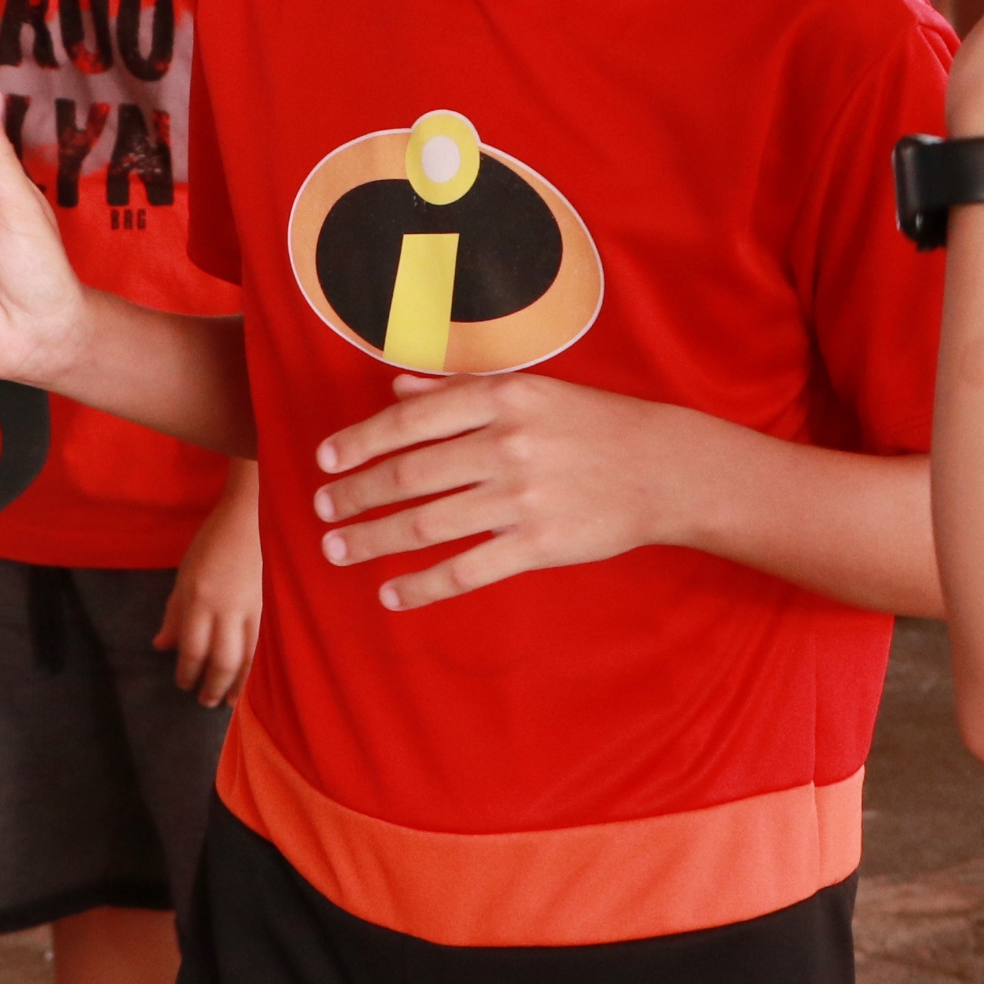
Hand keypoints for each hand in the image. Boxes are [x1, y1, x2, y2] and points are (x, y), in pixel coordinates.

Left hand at [157, 475, 265, 700]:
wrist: (251, 517)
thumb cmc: (212, 543)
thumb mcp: (184, 575)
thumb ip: (174, 613)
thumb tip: (161, 646)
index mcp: (199, 598)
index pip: (192, 648)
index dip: (187, 672)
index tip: (183, 684)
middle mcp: (225, 607)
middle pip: (221, 659)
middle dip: (213, 685)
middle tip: (205, 701)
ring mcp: (252, 608)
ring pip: (248, 657)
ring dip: (237, 684)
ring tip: (229, 701)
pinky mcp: (270, 606)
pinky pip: (263, 644)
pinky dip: (257, 666)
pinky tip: (253, 679)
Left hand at [309, 372, 689, 609]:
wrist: (662, 468)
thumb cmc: (590, 423)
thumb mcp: (530, 389)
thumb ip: (461, 389)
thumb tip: (397, 389)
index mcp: (502, 397)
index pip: (410, 420)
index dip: (359, 441)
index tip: (326, 459)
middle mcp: (507, 444)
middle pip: (408, 475)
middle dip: (354, 495)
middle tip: (322, 509)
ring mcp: (521, 498)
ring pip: (425, 524)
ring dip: (372, 539)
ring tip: (338, 549)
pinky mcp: (537, 545)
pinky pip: (465, 570)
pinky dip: (421, 586)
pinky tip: (391, 594)